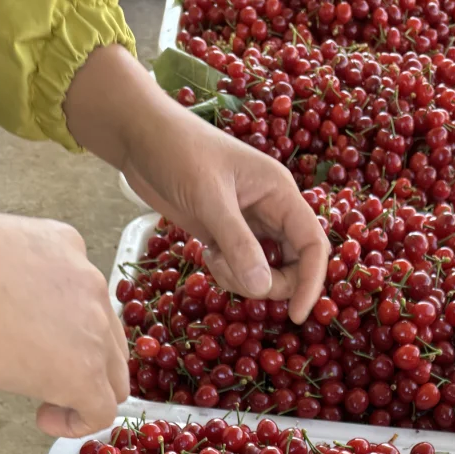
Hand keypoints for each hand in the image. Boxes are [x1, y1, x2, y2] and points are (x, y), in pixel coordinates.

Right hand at [0, 175, 127, 437]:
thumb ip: (10, 286)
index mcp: (65, 246)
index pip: (85, 298)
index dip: (66, 330)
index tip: (33, 344)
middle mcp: (88, 281)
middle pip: (108, 339)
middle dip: (84, 364)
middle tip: (42, 380)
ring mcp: (93, 326)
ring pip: (112, 375)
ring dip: (84, 393)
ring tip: (43, 403)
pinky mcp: (84, 371)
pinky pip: (102, 410)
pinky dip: (78, 422)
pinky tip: (43, 419)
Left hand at [64, 47, 328, 321]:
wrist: (141, 137)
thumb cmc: (178, 153)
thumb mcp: (209, 199)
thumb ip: (237, 243)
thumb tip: (263, 289)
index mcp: (280, 193)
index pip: (313, 244)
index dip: (312, 282)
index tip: (296, 315)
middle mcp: (272, 210)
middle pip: (294, 264)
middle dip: (270, 284)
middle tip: (237, 279)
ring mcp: (250, 224)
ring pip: (266, 271)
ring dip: (244, 280)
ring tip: (214, 261)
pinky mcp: (226, 234)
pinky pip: (242, 269)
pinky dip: (229, 275)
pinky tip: (207, 256)